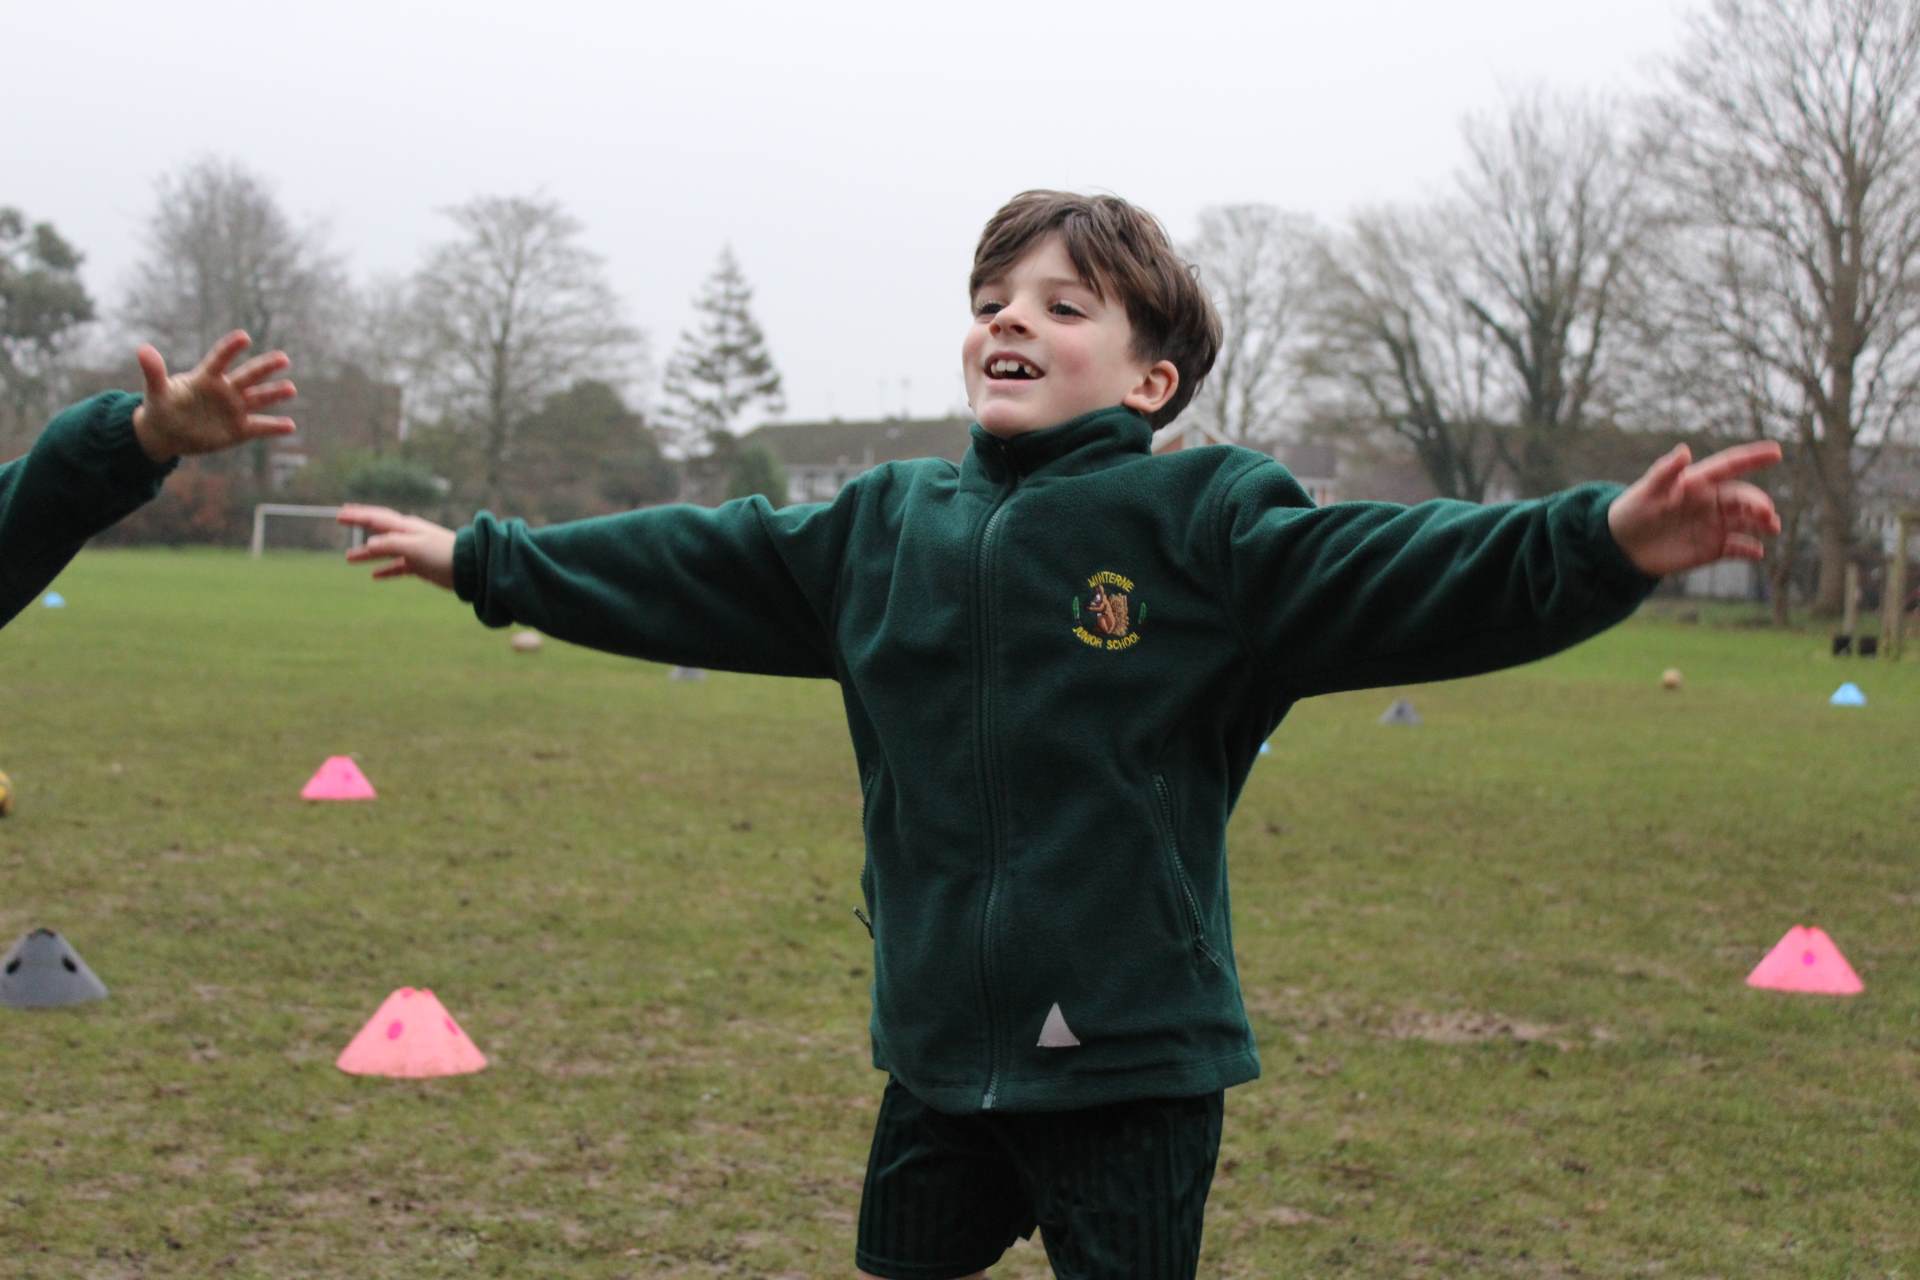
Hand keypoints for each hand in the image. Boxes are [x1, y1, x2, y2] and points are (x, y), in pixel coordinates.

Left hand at [130, 330, 296, 463]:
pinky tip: (290, 426)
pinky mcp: (239, 429)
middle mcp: (225, 390)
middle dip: (265, 367)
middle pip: (248, 376)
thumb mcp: (156, 391)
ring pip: (258, 399)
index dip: (230, 349)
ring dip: (274, 394)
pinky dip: (274, 427)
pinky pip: (260, 427)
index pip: (220, 360)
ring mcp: (234, 409)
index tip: (244, 337)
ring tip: (290, 388)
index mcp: (206, 377)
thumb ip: (154, 371)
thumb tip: (142, 349)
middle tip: (283, 359)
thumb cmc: (162, 406)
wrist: (168, 433)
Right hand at [338, 504, 457, 589]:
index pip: (376, 518)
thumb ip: (392, 544)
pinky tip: (375, 576)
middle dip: (360, 524)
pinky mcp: (420, 566)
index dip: (357, 516)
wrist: (469, 567)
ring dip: (366, 553)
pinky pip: (397, 567)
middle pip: (378, 529)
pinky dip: (385, 570)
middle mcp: (408, 536)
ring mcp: (414, 551)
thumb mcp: (414, 547)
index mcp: (405, 527)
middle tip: (342, 519)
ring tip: (348, 557)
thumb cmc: (443, 553)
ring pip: (384, 551)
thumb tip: (369, 543)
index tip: (339, 514)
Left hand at [1607, 441, 1782, 577]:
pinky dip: (1749, 550)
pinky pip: (1737, 548)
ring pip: (1746, 521)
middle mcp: (1712, 502)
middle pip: (1742, 498)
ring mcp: (1714, 525)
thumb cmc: (1633, 511)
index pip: (1730, 466)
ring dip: (1762, 523)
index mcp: (1698, 482)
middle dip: (1758, 503)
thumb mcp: (1646, 491)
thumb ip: (1665, 472)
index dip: (1753, 457)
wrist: (1623, 546)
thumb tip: (1684, 450)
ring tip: (1771, 527)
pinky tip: (1756, 552)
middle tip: (1766, 513)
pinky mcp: (1712, 548)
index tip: (1776, 451)